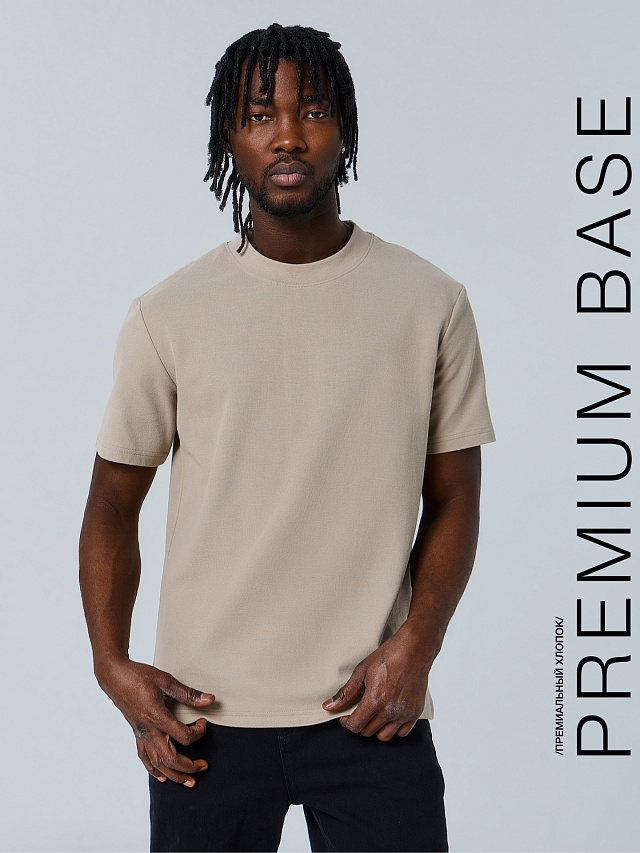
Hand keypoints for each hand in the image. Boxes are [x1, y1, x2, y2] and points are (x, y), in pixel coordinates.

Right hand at [97, 656, 214, 786]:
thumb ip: (188, 693)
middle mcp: (149, 730)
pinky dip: (154, 770)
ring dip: (174, 775)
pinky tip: (162, 776)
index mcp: (158, 717)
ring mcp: (141, 734)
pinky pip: (144, 757)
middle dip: (189, 766)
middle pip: (170, 759)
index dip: (198, 733)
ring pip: (157, 764)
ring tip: (189, 781)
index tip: (203, 723)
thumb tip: (210, 700)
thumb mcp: (166, 680)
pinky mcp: (136, 734)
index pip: (183, 736)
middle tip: (204, 766)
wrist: (114, 677)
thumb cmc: (139, 676)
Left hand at [321, 624, 432, 740]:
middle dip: (360, 723)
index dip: (347, 723)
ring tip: (373, 715)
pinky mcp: (415, 712)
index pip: (356, 726)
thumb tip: (329, 706)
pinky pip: (402, 732)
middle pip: (368, 732)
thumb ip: (346, 692)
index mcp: (375, 700)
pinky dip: (393, 728)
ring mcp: (404, 713)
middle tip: (359, 711)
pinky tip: (388, 716)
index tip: (345, 717)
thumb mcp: (362, 671)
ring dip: (375, 729)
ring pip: (384, 736)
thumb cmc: (388, 657)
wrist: (414, 650)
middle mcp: (390, 711)